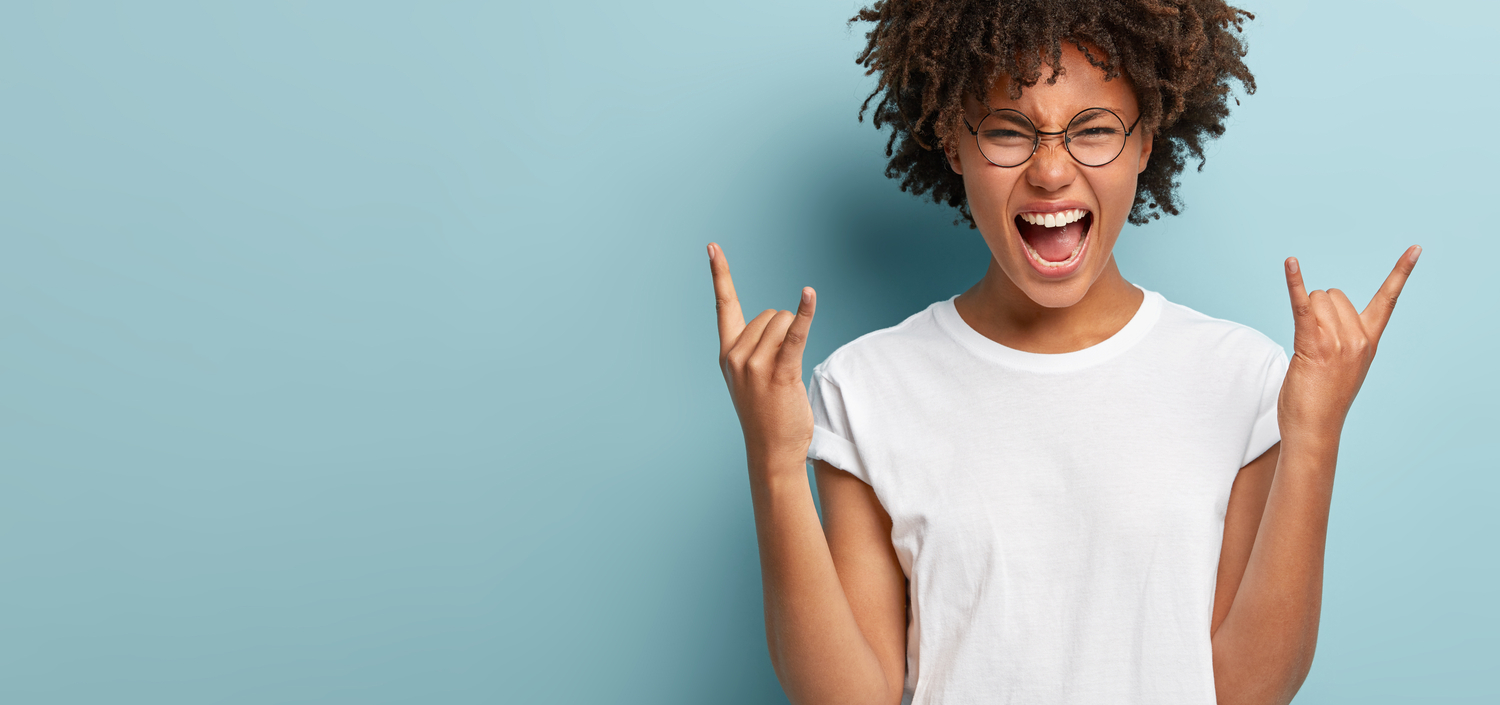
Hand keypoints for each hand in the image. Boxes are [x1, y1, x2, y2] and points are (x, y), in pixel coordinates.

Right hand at [709, 243, 817, 465]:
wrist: (771, 453)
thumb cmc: (766, 415)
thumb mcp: (750, 378)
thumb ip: (755, 349)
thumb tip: (782, 319)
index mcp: (727, 354)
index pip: (723, 305)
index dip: (720, 274)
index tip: (712, 247)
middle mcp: (736, 356)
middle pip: (769, 314)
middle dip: (783, 330)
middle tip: (782, 368)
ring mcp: (755, 365)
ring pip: (783, 322)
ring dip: (795, 336)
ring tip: (790, 372)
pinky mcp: (779, 373)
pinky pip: (795, 334)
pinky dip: (805, 313)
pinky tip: (809, 294)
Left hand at [1278, 245, 1420, 439]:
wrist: (1315, 429)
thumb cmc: (1323, 399)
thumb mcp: (1342, 365)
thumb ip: (1342, 338)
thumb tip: (1322, 314)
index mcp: (1369, 340)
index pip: (1388, 300)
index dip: (1401, 272)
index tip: (1416, 249)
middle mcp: (1358, 337)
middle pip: (1334, 293)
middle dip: (1318, 308)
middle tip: (1313, 341)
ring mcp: (1338, 341)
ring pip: (1317, 298)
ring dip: (1305, 314)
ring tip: (1304, 347)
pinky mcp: (1313, 343)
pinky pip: (1301, 304)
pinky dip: (1294, 281)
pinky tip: (1290, 262)